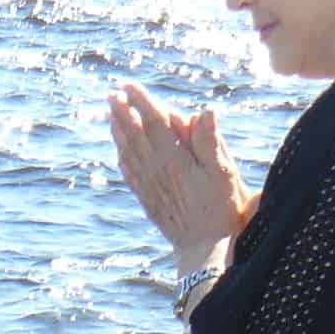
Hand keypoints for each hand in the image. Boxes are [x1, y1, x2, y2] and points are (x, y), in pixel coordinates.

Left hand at [109, 83, 248, 271]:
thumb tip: (203, 111)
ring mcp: (149, 186)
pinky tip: (119, 150)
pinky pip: (130, 174)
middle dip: (123, 112)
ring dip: (118, 132)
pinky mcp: (148, 200)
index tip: (130, 85)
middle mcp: (156, 170)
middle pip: (135, 135)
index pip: (154, 122)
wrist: (204, 248)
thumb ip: (210, 141)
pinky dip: (122, 157)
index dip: (141, 102)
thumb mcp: (223, 172)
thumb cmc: (221, 208)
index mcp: (174, 158)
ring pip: (128, 153)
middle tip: (112, 94)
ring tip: (111, 114)